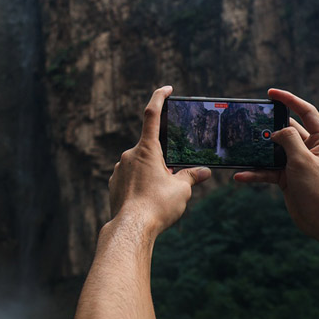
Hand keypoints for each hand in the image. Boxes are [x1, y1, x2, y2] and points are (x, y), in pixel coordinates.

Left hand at [108, 85, 211, 237]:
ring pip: (140, 165)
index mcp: (147, 149)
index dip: (159, 98)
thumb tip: (204, 172)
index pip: (152, 115)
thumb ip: (192, 176)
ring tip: (161, 197)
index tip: (166, 89)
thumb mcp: (182, 190)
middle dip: (164, 160)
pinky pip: (131, 178)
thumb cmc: (157, 206)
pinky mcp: (114, 183)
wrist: (131, 229)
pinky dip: (141, 185)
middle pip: (151, 149)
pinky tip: (148, 202)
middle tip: (173, 179)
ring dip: (152, 174)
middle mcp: (129, 154)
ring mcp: (119, 169)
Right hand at [234, 88, 318, 237]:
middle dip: (269, 127)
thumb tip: (277, 132)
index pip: (306, 112)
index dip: (289, 100)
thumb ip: (289, 139)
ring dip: (259, 152)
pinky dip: (256, 172)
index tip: (271, 93)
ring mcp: (299, 164)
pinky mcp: (289, 178)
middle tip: (251, 122)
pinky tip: (241, 175)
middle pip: (287, 130)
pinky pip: (269, 170)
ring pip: (275, 151)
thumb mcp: (303, 160)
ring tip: (242, 146)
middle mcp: (311, 149)